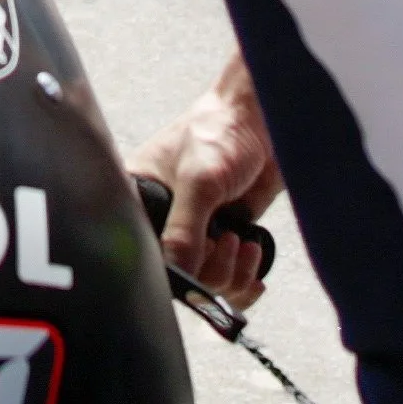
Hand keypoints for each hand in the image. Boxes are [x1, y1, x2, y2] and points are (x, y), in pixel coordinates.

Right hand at [129, 55, 283, 308]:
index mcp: (138, 200)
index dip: (164, 267)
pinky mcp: (225, 236)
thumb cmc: (219, 134)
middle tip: (226, 240)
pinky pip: (229, 278)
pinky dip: (244, 279)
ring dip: (230, 273)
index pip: (139, 251)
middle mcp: (163, 220)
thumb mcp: (198, 182)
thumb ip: (185, 229)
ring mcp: (196, 231)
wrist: (264, 122)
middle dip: (209, 269)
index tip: (191, 263)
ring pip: (205, 281)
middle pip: (175, 275)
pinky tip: (252, 264)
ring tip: (241, 242)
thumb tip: (178, 276)